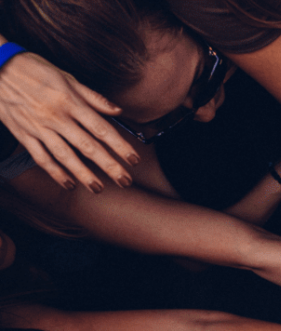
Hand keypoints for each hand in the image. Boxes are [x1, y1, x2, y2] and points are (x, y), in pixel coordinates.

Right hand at [0, 52, 138, 190]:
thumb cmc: (35, 69)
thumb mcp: (67, 77)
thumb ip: (93, 97)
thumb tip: (118, 110)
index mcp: (70, 102)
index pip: (101, 128)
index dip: (119, 146)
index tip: (134, 160)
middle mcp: (56, 116)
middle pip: (87, 146)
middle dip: (108, 166)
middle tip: (125, 181)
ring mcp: (38, 127)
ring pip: (65, 156)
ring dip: (83, 174)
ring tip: (98, 188)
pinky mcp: (23, 133)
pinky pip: (41, 157)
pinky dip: (55, 172)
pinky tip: (68, 183)